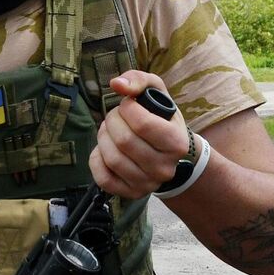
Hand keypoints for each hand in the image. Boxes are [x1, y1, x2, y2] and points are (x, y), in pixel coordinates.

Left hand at [91, 72, 190, 199]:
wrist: (170, 155)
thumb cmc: (161, 119)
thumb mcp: (157, 94)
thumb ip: (139, 81)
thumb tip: (116, 84)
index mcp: (176, 142)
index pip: (142, 124)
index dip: (126, 108)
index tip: (127, 105)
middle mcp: (165, 167)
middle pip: (124, 141)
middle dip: (112, 121)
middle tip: (115, 117)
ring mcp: (148, 184)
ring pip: (112, 158)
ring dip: (103, 138)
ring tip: (109, 131)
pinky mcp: (131, 193)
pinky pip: (103, 178)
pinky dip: (97, 159)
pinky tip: (104, 149)